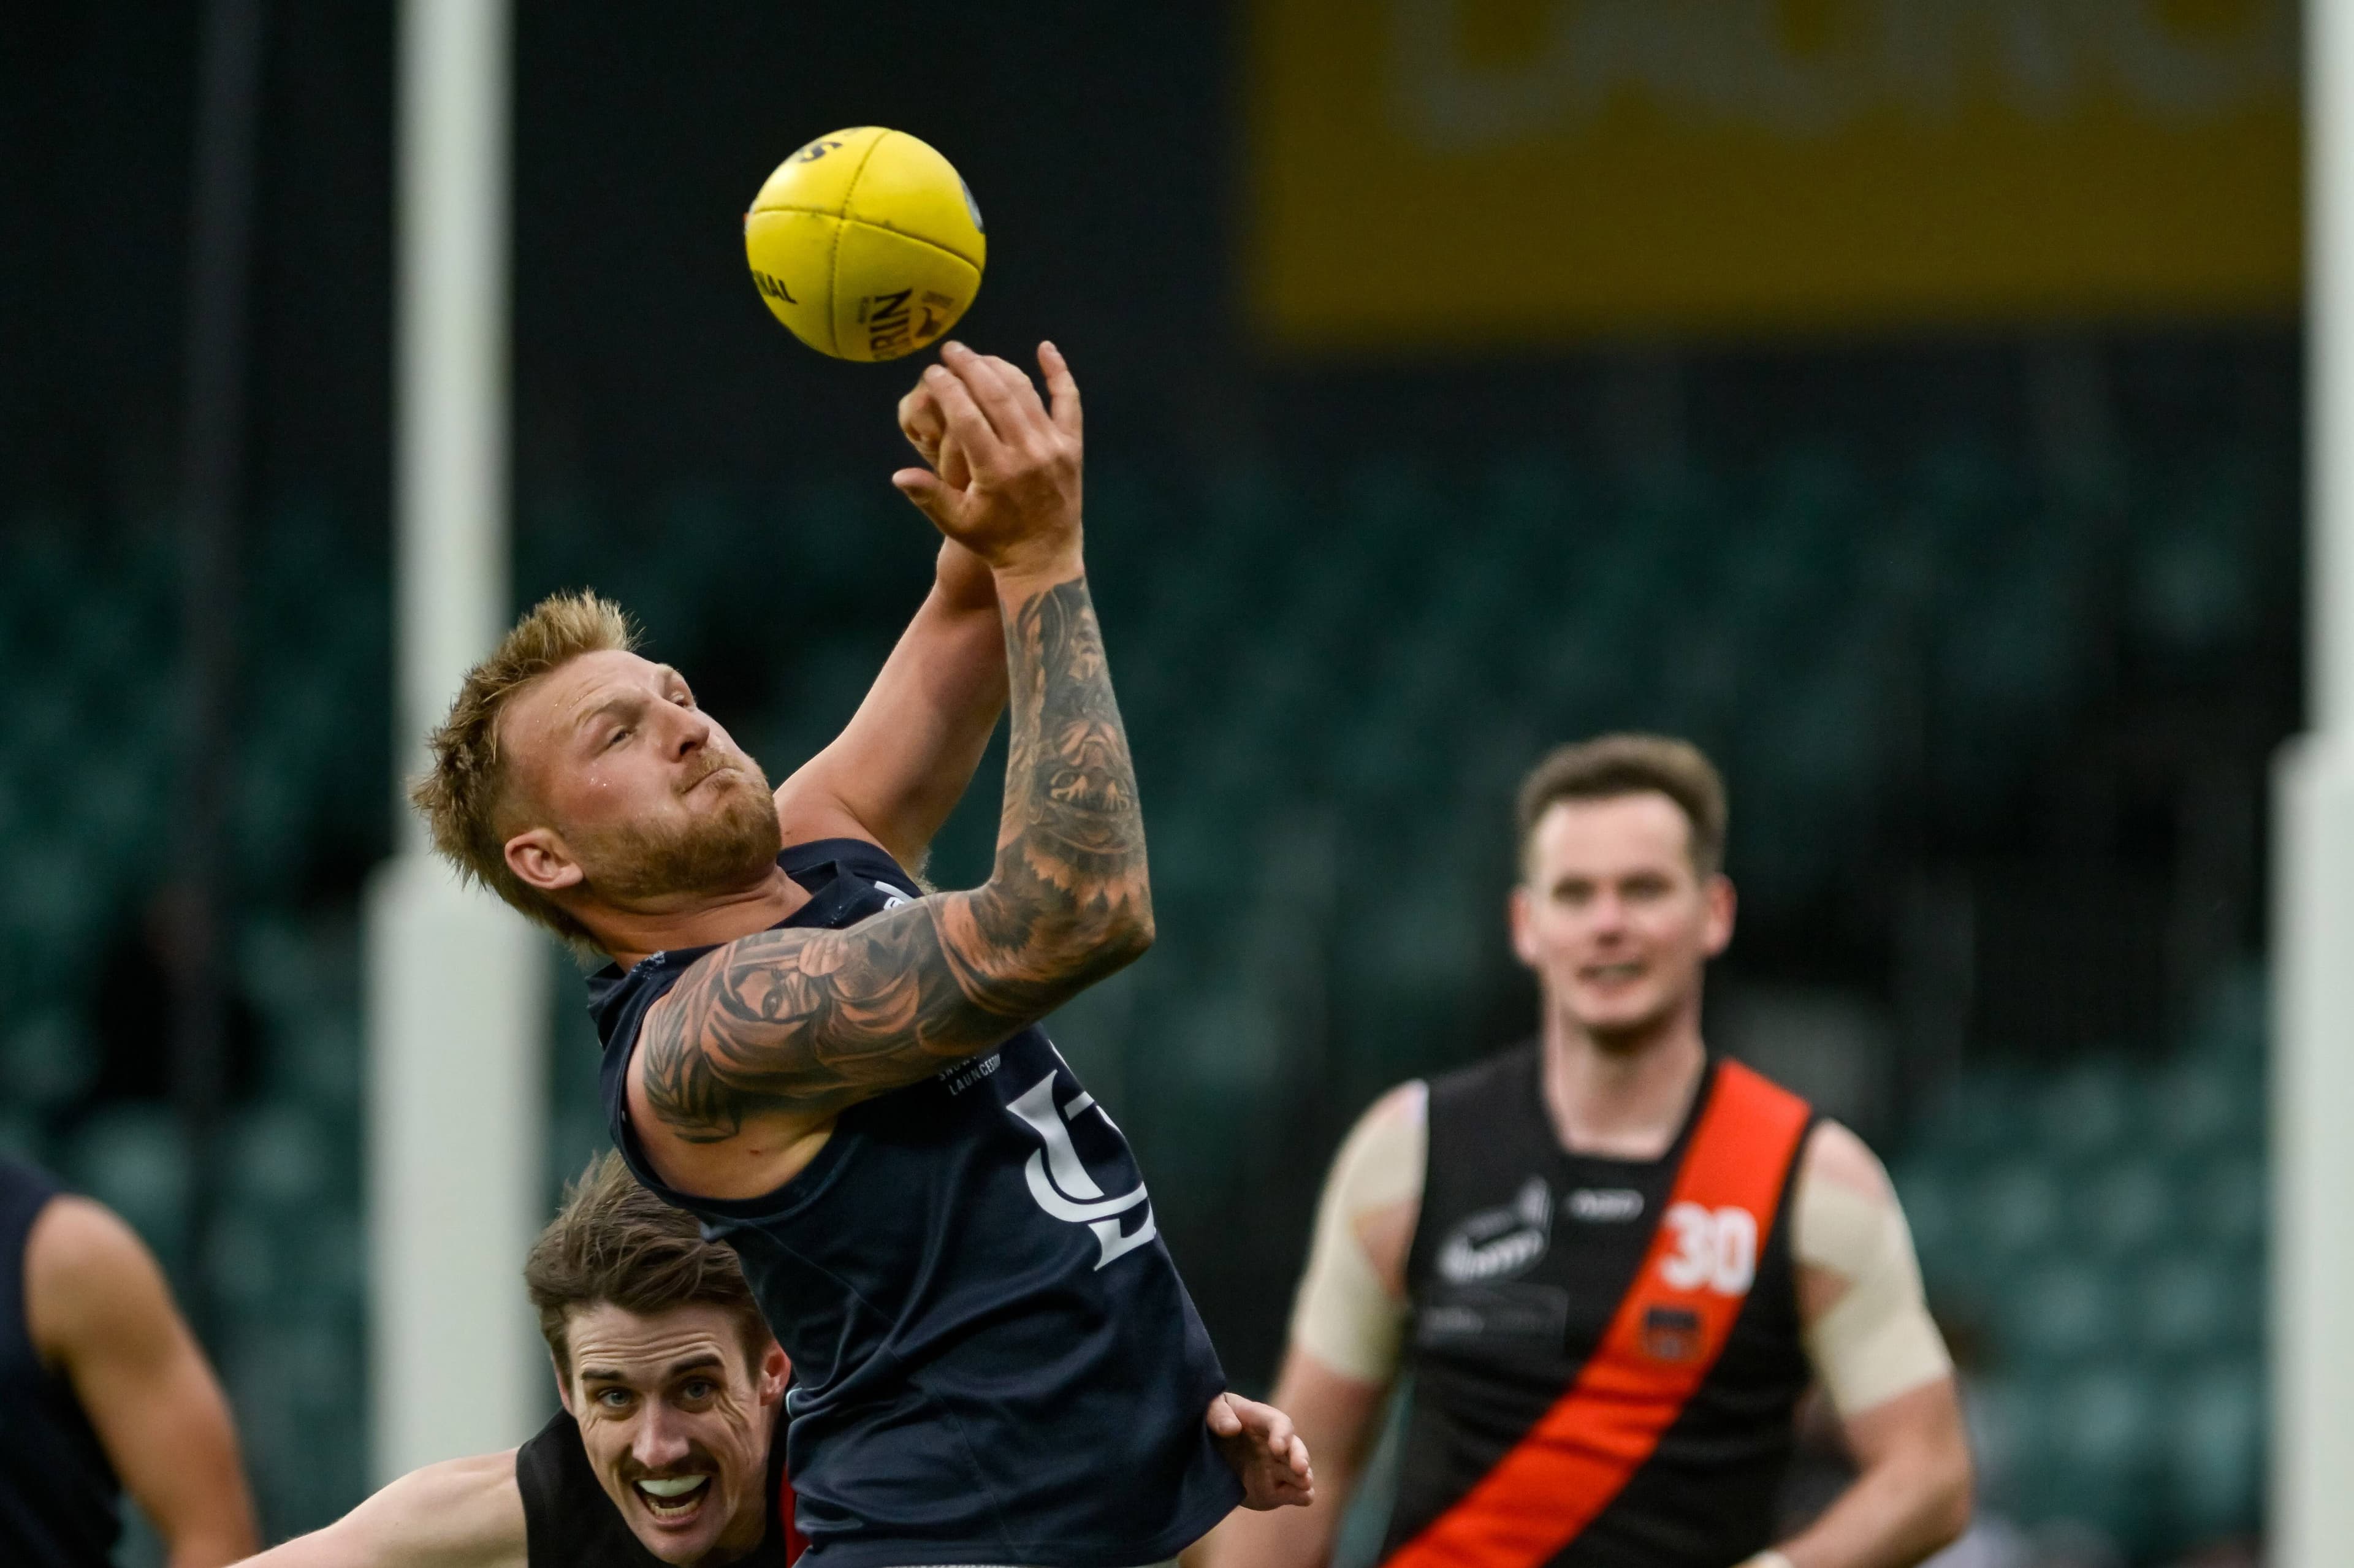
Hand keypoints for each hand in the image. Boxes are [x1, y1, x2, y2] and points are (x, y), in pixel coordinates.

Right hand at [892, 341, 1081, 576]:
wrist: (1045, 559)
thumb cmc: (994, 540)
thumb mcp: (957, 523)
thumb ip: (929, 496)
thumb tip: (898, 474)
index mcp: (996, 472)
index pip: (967, 416)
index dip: (947, 388)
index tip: (932, 371)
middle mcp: (1027, 454)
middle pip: (996, 395)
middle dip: (970, 367)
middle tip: (950, 350)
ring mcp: (1054, 447)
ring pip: (1026, 392)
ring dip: (1000, 367)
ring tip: (977, 356)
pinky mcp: (1072, 446)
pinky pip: (1069, 401)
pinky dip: (1059, 373)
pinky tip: (1045, 348)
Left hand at [1207, 1392, 1314, 1510]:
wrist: (1208, 1451)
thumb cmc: (1211, 1421)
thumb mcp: (1208, 1409)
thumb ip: (1217, 1415)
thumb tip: (1232, 1428)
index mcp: (1260, 1420)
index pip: (1278, 1422)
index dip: (1281, 1434)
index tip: (1277, 1448)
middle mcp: (1273, 1443)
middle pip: (1294, 1447)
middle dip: (1300, 1457)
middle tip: (1301, 1469)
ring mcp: (1276, 1466)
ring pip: (1298, 1471)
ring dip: (1304, 1477)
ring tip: (1305, 1484)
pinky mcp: (1275, 1489)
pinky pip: (1293, 1492)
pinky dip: (1301, 1495)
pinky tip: (1305, 1498)